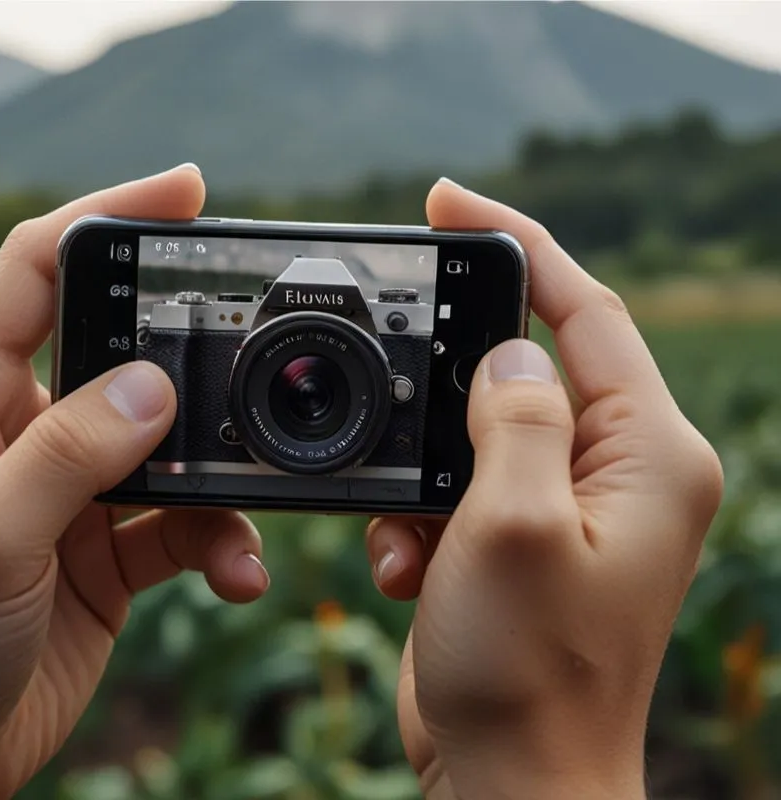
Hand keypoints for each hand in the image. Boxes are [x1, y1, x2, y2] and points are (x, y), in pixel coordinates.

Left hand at [0, 165, 270, 799]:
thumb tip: (153, 382)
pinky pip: (175, 522)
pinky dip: (215, 540)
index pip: (31, 271)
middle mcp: (10, 433)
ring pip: (160, 443)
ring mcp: (59, 495)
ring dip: (216, 471)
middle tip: (255, 355)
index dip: (104, 216)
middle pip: (113, 349)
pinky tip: (235, 576)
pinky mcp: (96, 555)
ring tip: (249, 513)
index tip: (187, 191)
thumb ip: (65, 456)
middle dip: (186, 350)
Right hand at [368, 180, 723, 797]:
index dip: (520, 245)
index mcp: (649, 454)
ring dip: (423, 466)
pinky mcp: (524, 543)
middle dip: (450, 371)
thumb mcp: (512, 525)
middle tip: (388, 356)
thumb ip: (515, 417)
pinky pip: (461, 488)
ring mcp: (573, 510)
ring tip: (405, 534)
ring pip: (481, 430)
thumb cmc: (529, 672)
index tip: (451, 201)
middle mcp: (623, 473)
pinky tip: (403, 568)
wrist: (511, 782)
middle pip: (532, 366)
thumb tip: (506, 355)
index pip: (589, 311)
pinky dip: (418, 514)